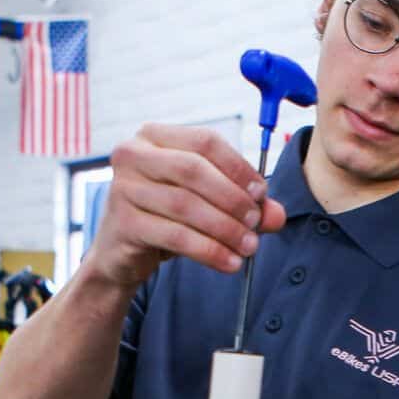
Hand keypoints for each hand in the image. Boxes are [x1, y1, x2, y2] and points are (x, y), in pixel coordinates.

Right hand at [86, 125, 286, 290]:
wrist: (122, 253)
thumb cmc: (165, 216)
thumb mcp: (205, 203)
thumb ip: (242, 203)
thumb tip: (276, 215)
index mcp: (154, 136)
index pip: (205, 141)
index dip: (238, 167)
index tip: (261, 194)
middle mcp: (133, 154)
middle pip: (193, 170)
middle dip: (232, 198)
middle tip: (257, 222)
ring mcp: (123, 188)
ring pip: (185, 205)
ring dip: (225, 229)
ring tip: (249, 247)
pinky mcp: (123, 223)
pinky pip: (175, 236)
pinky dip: (209, 251)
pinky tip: (229, 262)